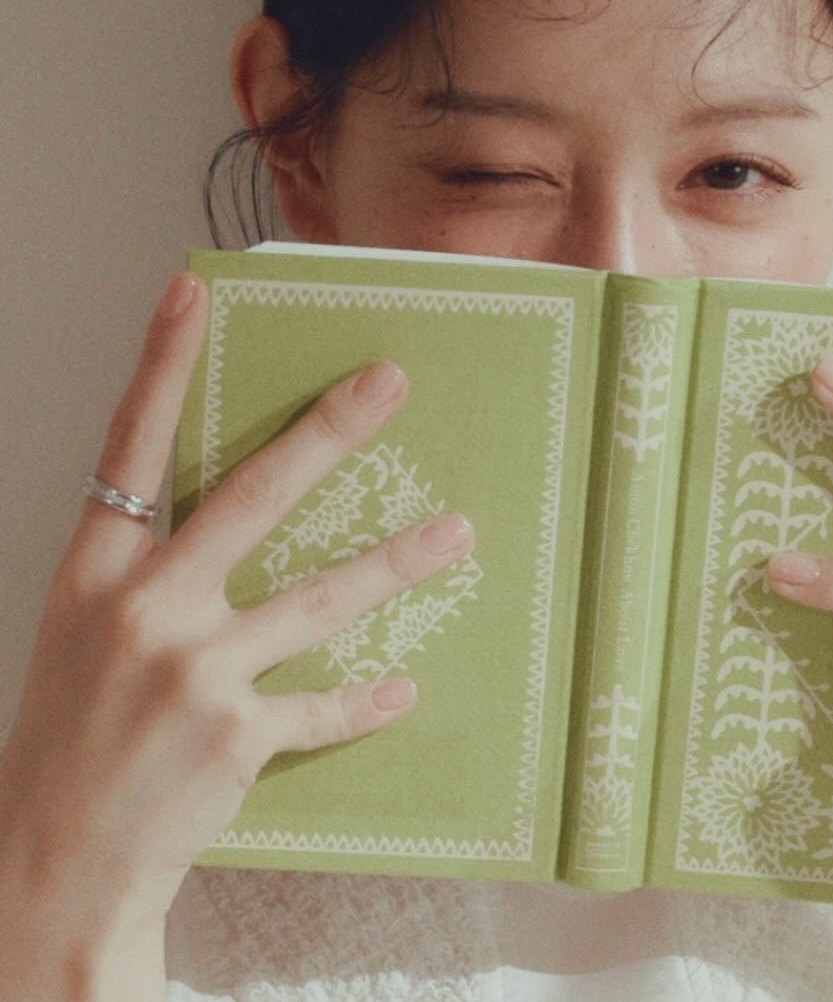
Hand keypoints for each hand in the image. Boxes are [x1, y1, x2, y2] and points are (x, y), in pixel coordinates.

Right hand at [0, 270, 474, 964]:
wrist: (49, 863)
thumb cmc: (68, 737)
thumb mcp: (83, 633)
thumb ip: (150, 568)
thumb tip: (238, 512)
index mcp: (97, 572)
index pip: (132, 446)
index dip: (161, 365)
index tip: (193, 293)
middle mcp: (145, 609)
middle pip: (254, 496)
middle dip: (329, 432)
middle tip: (390, 382)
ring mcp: (194, 672)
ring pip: (319, 596)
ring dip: (397, 563)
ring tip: (459, 533)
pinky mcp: (237, 736)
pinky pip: (322, 704)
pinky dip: (363, 700)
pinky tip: (403, 687)